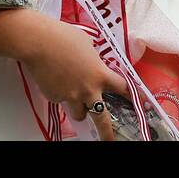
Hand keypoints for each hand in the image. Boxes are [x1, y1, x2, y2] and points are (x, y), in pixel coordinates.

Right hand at [5, 11, 130, 140]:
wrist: (39, 42)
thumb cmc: (62, 37)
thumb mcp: (86, 45)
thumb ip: (92, 59)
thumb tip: (90, 63)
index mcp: (99, 74)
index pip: (122, 88)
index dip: (132, 95)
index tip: (139, 102)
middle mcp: (87, 90)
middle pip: (102, 118)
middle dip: (107, 132)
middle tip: (110, 140)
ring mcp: (70, 96)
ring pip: (79, 113)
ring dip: (78, 107)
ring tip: (72, 92)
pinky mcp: (54, 97)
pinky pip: (61, 100)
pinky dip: (59, 93)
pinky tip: (53, 77)